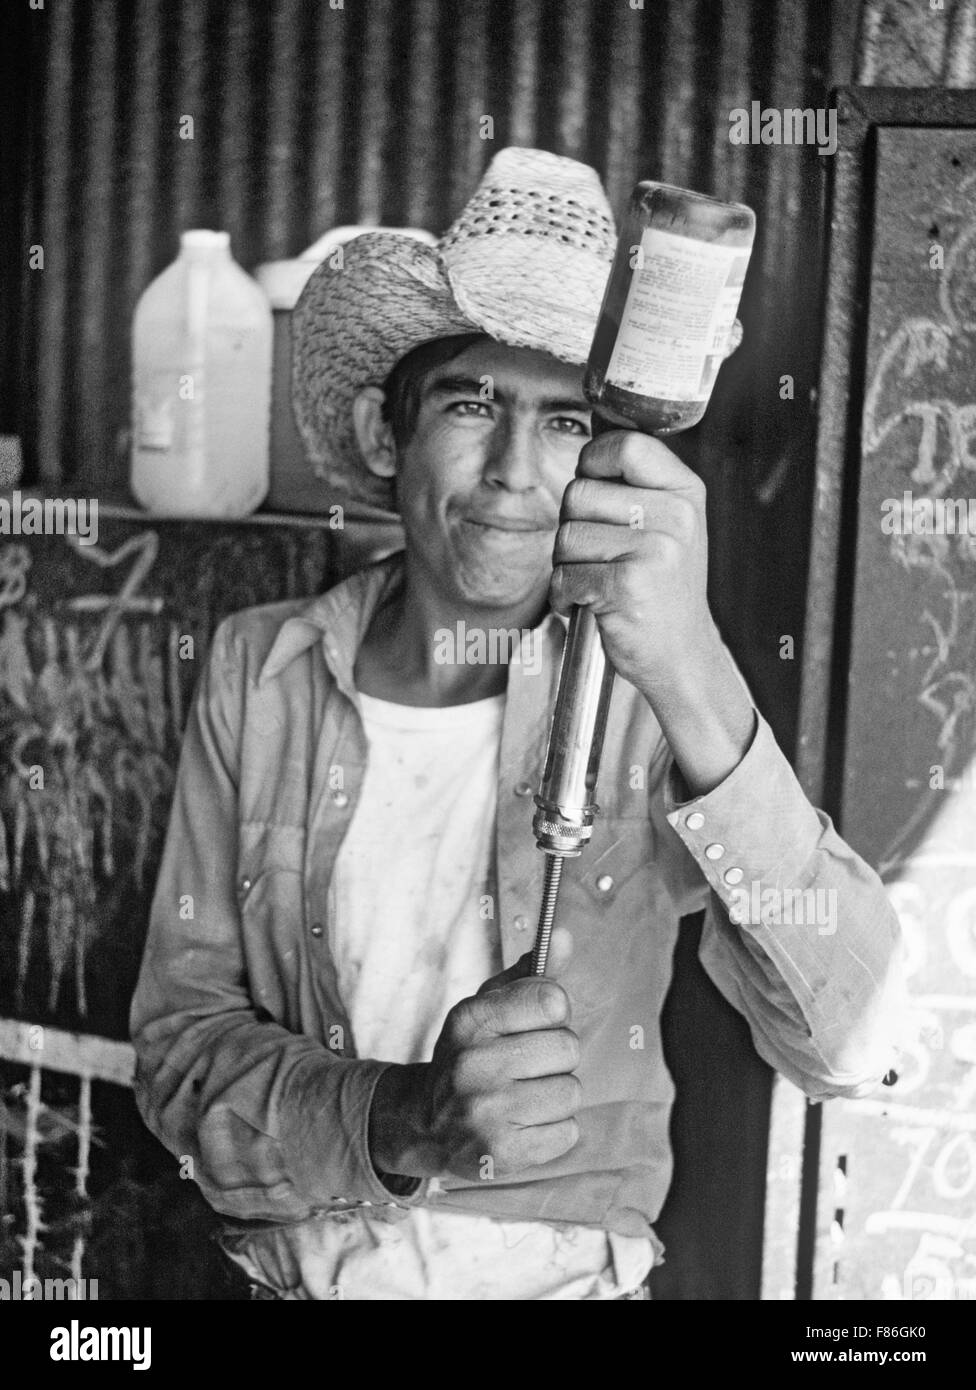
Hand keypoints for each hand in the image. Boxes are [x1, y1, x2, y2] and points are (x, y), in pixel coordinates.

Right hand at [368, 929, 580, 1183]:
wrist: (422, 1122)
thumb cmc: (469, 1055)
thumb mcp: (488, 1007)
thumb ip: (531, 975)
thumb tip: (564, 936)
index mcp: (471, 1019)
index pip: (552, 1001)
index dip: (554, 1012)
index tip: (536, 1022)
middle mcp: (474, 1064)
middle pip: (568, 1048)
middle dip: (556, 1057)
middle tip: (527, 1065)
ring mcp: (486, 1112)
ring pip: (571, 1092)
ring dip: (556, 1095)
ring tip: (524, 1095)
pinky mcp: (501, 1154)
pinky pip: (568, 1133)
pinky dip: (553, 1130)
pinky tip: (523, 1123)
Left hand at [550, 430, 716, 701]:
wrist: (682, 655)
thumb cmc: (662, 589)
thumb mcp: (669, 526)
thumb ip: (635, 486)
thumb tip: (587, 446)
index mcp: (685, 492)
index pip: (625, 446)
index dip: (593, 462)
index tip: (593, 486)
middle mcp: (675, 516)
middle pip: (579, 492)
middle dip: (572, 526)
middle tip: (598, 555)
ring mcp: (654, 550)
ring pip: (565, 535)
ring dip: (567, 565)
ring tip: (599, 581)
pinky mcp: (627, 585)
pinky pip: (564, 575)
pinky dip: (564, 596)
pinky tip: (592, 605)